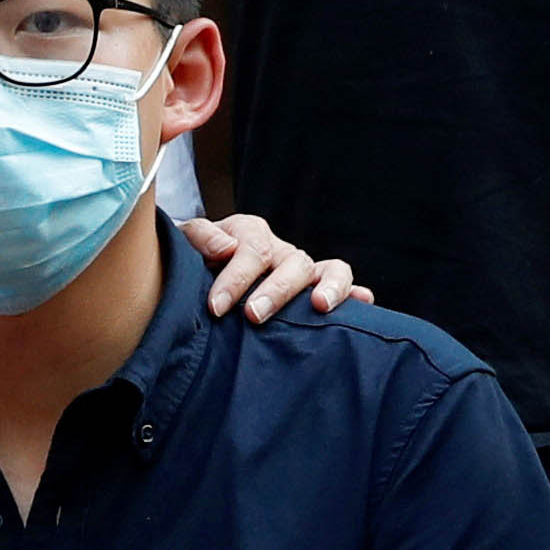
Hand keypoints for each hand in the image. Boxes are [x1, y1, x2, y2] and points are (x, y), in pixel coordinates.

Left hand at [178, 209, 360, 324]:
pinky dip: (355, 293)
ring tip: (320, 306)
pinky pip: (343, 286)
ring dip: (328, 286)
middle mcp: (280, 251)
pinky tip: (364, 302)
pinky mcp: (315, 290)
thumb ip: (199, 237)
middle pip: (291, 262)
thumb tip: (226, 249)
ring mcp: (301, 270)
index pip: (251, 250)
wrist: (194, 274)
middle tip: (254, 315)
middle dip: (275, 290)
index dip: (235, 279)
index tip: (216, 307)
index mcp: (249, 234)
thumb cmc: (191, 262)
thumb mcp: (185, 242)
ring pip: (329, 269)